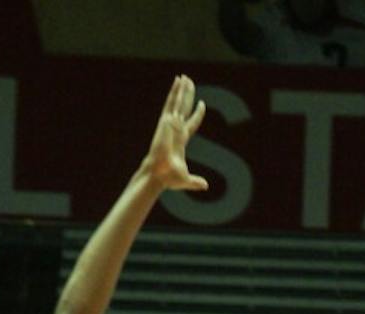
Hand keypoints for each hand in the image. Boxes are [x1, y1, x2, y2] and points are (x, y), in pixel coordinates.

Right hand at [144, 75, 208, 192]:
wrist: (159, 174)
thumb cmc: (169, 178)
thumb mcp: (186, 179)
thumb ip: (196, 182)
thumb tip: (205, 186)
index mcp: (181, 140)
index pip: (192, 123)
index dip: (197, 114)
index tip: (202, 104)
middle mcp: (176, 129)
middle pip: (184, 108)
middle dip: (188, 95)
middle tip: (190, 82)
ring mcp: (170, 124)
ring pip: (178, 102)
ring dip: (182, 90)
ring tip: (185, 77)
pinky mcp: (165, 121)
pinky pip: (171, 103)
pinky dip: (174, 92)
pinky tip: (178, 81)